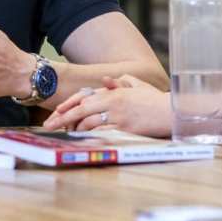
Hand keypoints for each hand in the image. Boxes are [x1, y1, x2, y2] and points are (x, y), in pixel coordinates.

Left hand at [43, 75, 170, 136]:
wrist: (172, 111)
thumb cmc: (154, 99)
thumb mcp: (137, 85)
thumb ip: (120, 82)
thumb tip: (106, 80)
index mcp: (113, 92)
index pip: (84, 98)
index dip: (68, 105)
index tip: (55, 112)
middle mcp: (113, 103)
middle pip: (81, 111)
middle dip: (62, 119)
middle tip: (49, 126)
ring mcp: (119, 117)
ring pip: (89, 123)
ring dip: (76, 130)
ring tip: (67, 134)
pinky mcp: (125, 130)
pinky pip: (103, 134)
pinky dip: (91, 137)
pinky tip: (83, 140)